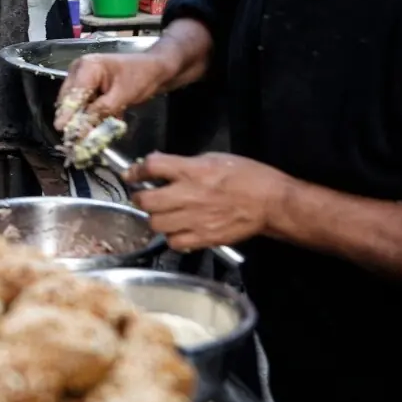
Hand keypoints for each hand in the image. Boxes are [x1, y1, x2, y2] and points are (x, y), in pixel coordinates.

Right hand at [55, 51, 183, 133]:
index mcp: (87, 67)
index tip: (62, 130)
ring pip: (76, 105)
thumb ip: (101, 111)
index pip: (72, 94)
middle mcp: (80, 71)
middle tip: (76, 141)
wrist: (156, 69)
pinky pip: (84, 106)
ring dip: (83, 121)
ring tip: (88, 138)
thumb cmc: (142, 76)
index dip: (67, 114)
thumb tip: (82, 128)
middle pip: (69, 100)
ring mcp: (83, 79)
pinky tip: (100, 127)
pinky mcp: (89, 88)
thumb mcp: (123, 95)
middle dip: (74, 120)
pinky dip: (91, 117)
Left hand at [126, 152, 291, 250]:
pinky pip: (174, 242)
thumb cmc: (248, 176)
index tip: (131, 174)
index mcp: (192, 170)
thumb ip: (185, 163)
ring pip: (155, 224)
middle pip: (145, 201)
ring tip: (162, 214)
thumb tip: (161, 167)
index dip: (136, 170)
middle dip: (140, 198)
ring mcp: (194, 219)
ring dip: (154, 219)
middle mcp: (188, 195)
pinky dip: (171, 237)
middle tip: (144, 196)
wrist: (271, 203)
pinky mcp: (203, 238)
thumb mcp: (214, 158)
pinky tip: (177, 230)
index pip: (151, 167)